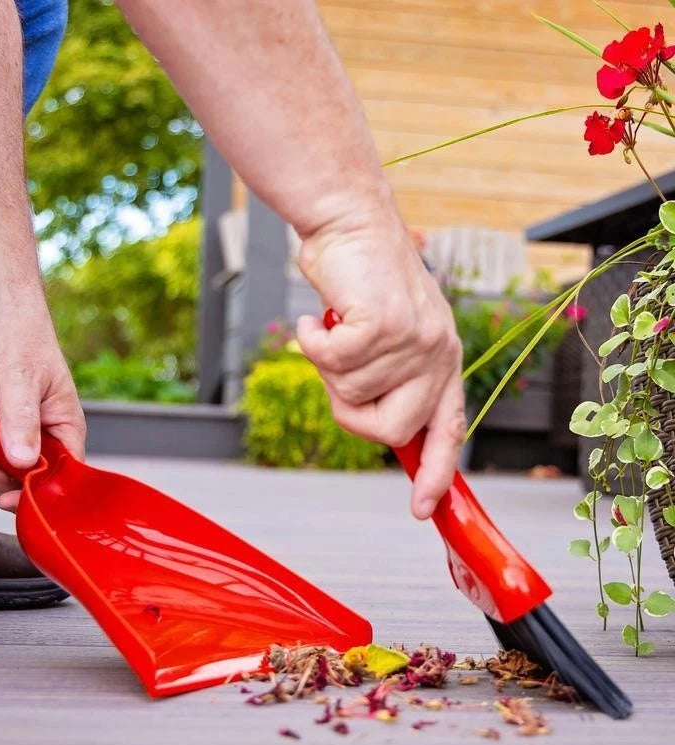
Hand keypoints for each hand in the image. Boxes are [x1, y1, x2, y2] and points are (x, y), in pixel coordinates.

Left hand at [0, 296, 85, 511]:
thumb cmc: (20, 339)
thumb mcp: (21, 382)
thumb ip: (21, 423)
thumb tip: (23, 462)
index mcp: (63, 430)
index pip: (57, 477)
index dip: (33, 492)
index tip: (6, 498)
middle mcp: (40, 438)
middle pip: (11, 478)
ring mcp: (10, 434)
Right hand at [296, 206, 465, 519]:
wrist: (352, 222)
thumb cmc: (361, 280)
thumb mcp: (388, 334)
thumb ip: (390, 377)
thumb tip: (374, 424)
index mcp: (442, 360)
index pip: (447, 429)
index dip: (435, 473)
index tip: (422, 509)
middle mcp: (437, 354)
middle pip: (394, 431)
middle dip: (353, 412)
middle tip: (336, 374)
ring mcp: (415, 340)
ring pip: (352, 395)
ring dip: (327, 365)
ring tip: (333, 326)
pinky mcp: (386, 325)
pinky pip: (333, 363)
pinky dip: (311, 343)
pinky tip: (318, 316)